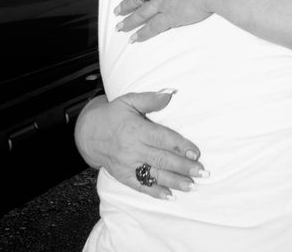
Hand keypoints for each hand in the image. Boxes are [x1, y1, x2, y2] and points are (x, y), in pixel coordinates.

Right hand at [74, 91, 207, 199]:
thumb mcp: (128, 101)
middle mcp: (132, 149)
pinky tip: (170, 196)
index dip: (179, 146)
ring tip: (192, 186)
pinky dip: (156, 192)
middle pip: (161, 159)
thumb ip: (150, 99)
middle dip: (183, 167)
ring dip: (175, 182)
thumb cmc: (113, 115)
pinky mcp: (123, 176)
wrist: (89, 134)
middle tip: (202, 172)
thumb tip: (170, 94)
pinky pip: (141, 186)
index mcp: (136, 130)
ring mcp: (127, 165)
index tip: (195, 153)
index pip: (162, 139)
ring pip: (154, 175)